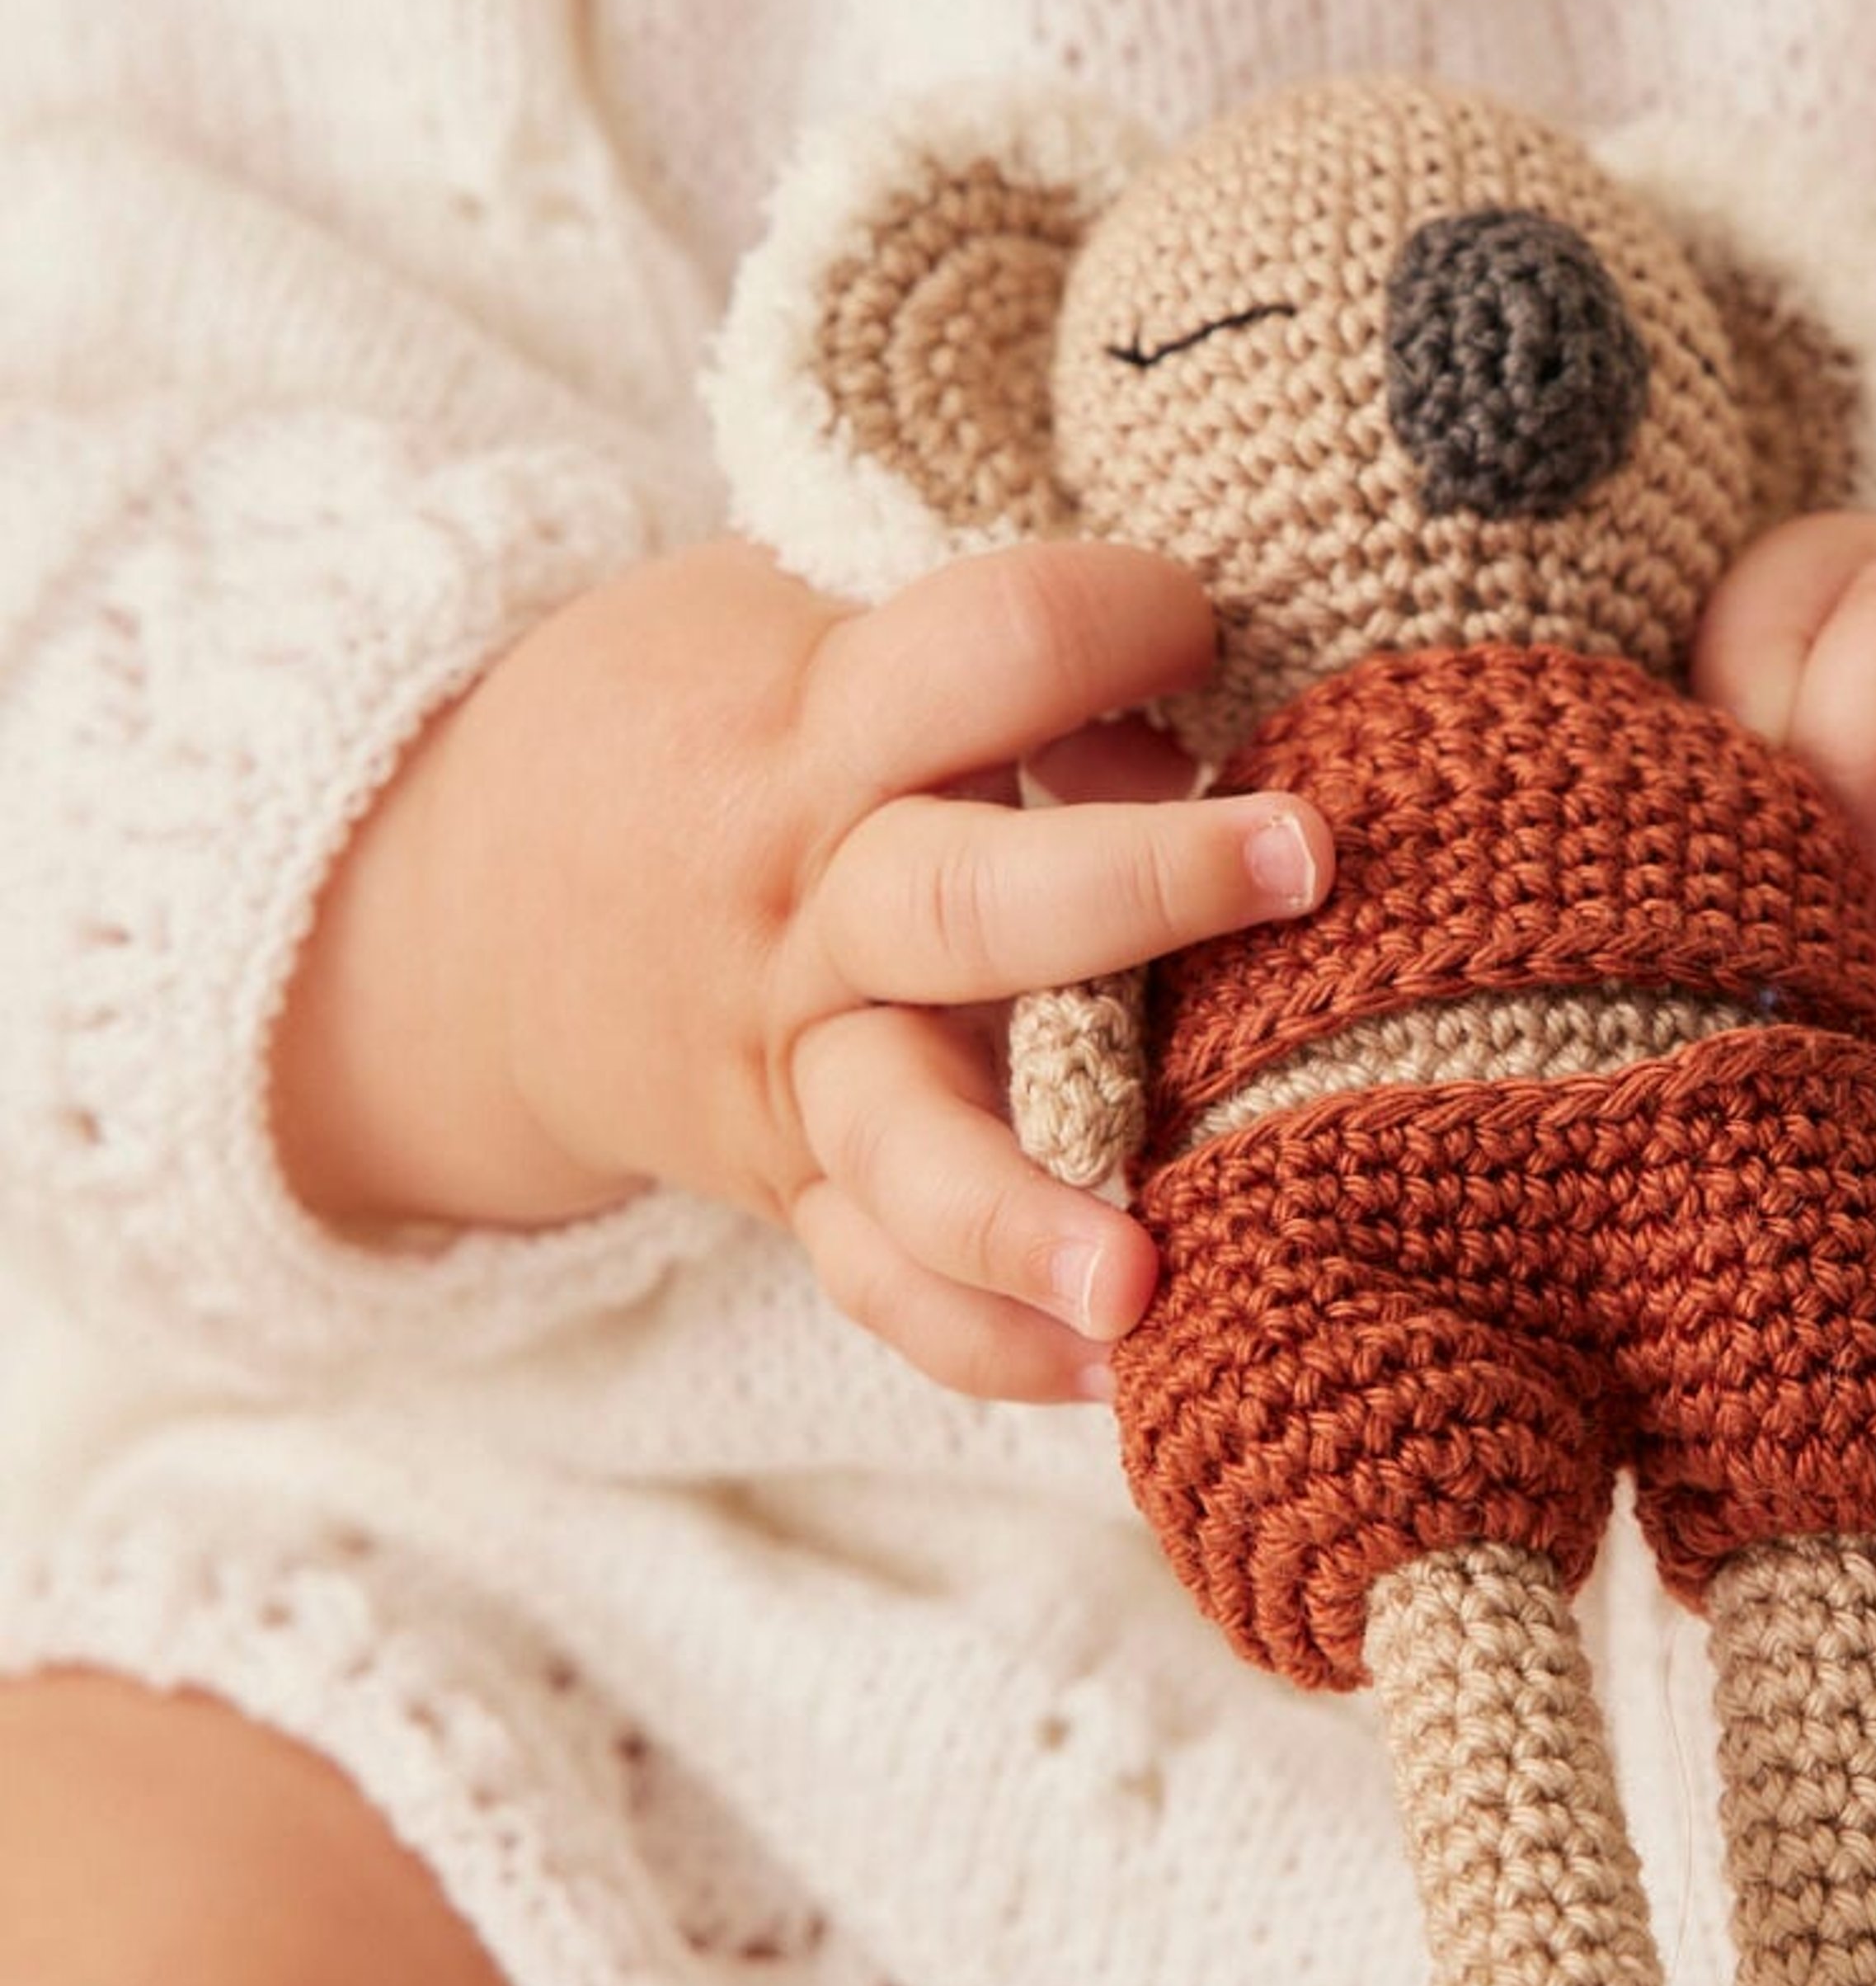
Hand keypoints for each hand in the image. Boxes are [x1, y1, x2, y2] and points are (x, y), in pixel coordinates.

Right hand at [269, 538, 1330, 1397]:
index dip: (1121, 612)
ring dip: (1024, 1212)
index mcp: (822, 727)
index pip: (990, 646)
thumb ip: (987, 670)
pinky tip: (1110, 1374)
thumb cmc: (704, 731)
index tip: (1206, 619)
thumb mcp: (799, 636)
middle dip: (1138, 882)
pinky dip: (986, 1337)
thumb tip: (1191, 740)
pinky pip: (881, 1280)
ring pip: (906, 1143)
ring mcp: (797, 1063)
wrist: (460, 912)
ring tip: (1144, 1275)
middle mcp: (812, 904)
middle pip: (964, 899)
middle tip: (1304, 858)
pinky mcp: (793, 1185)